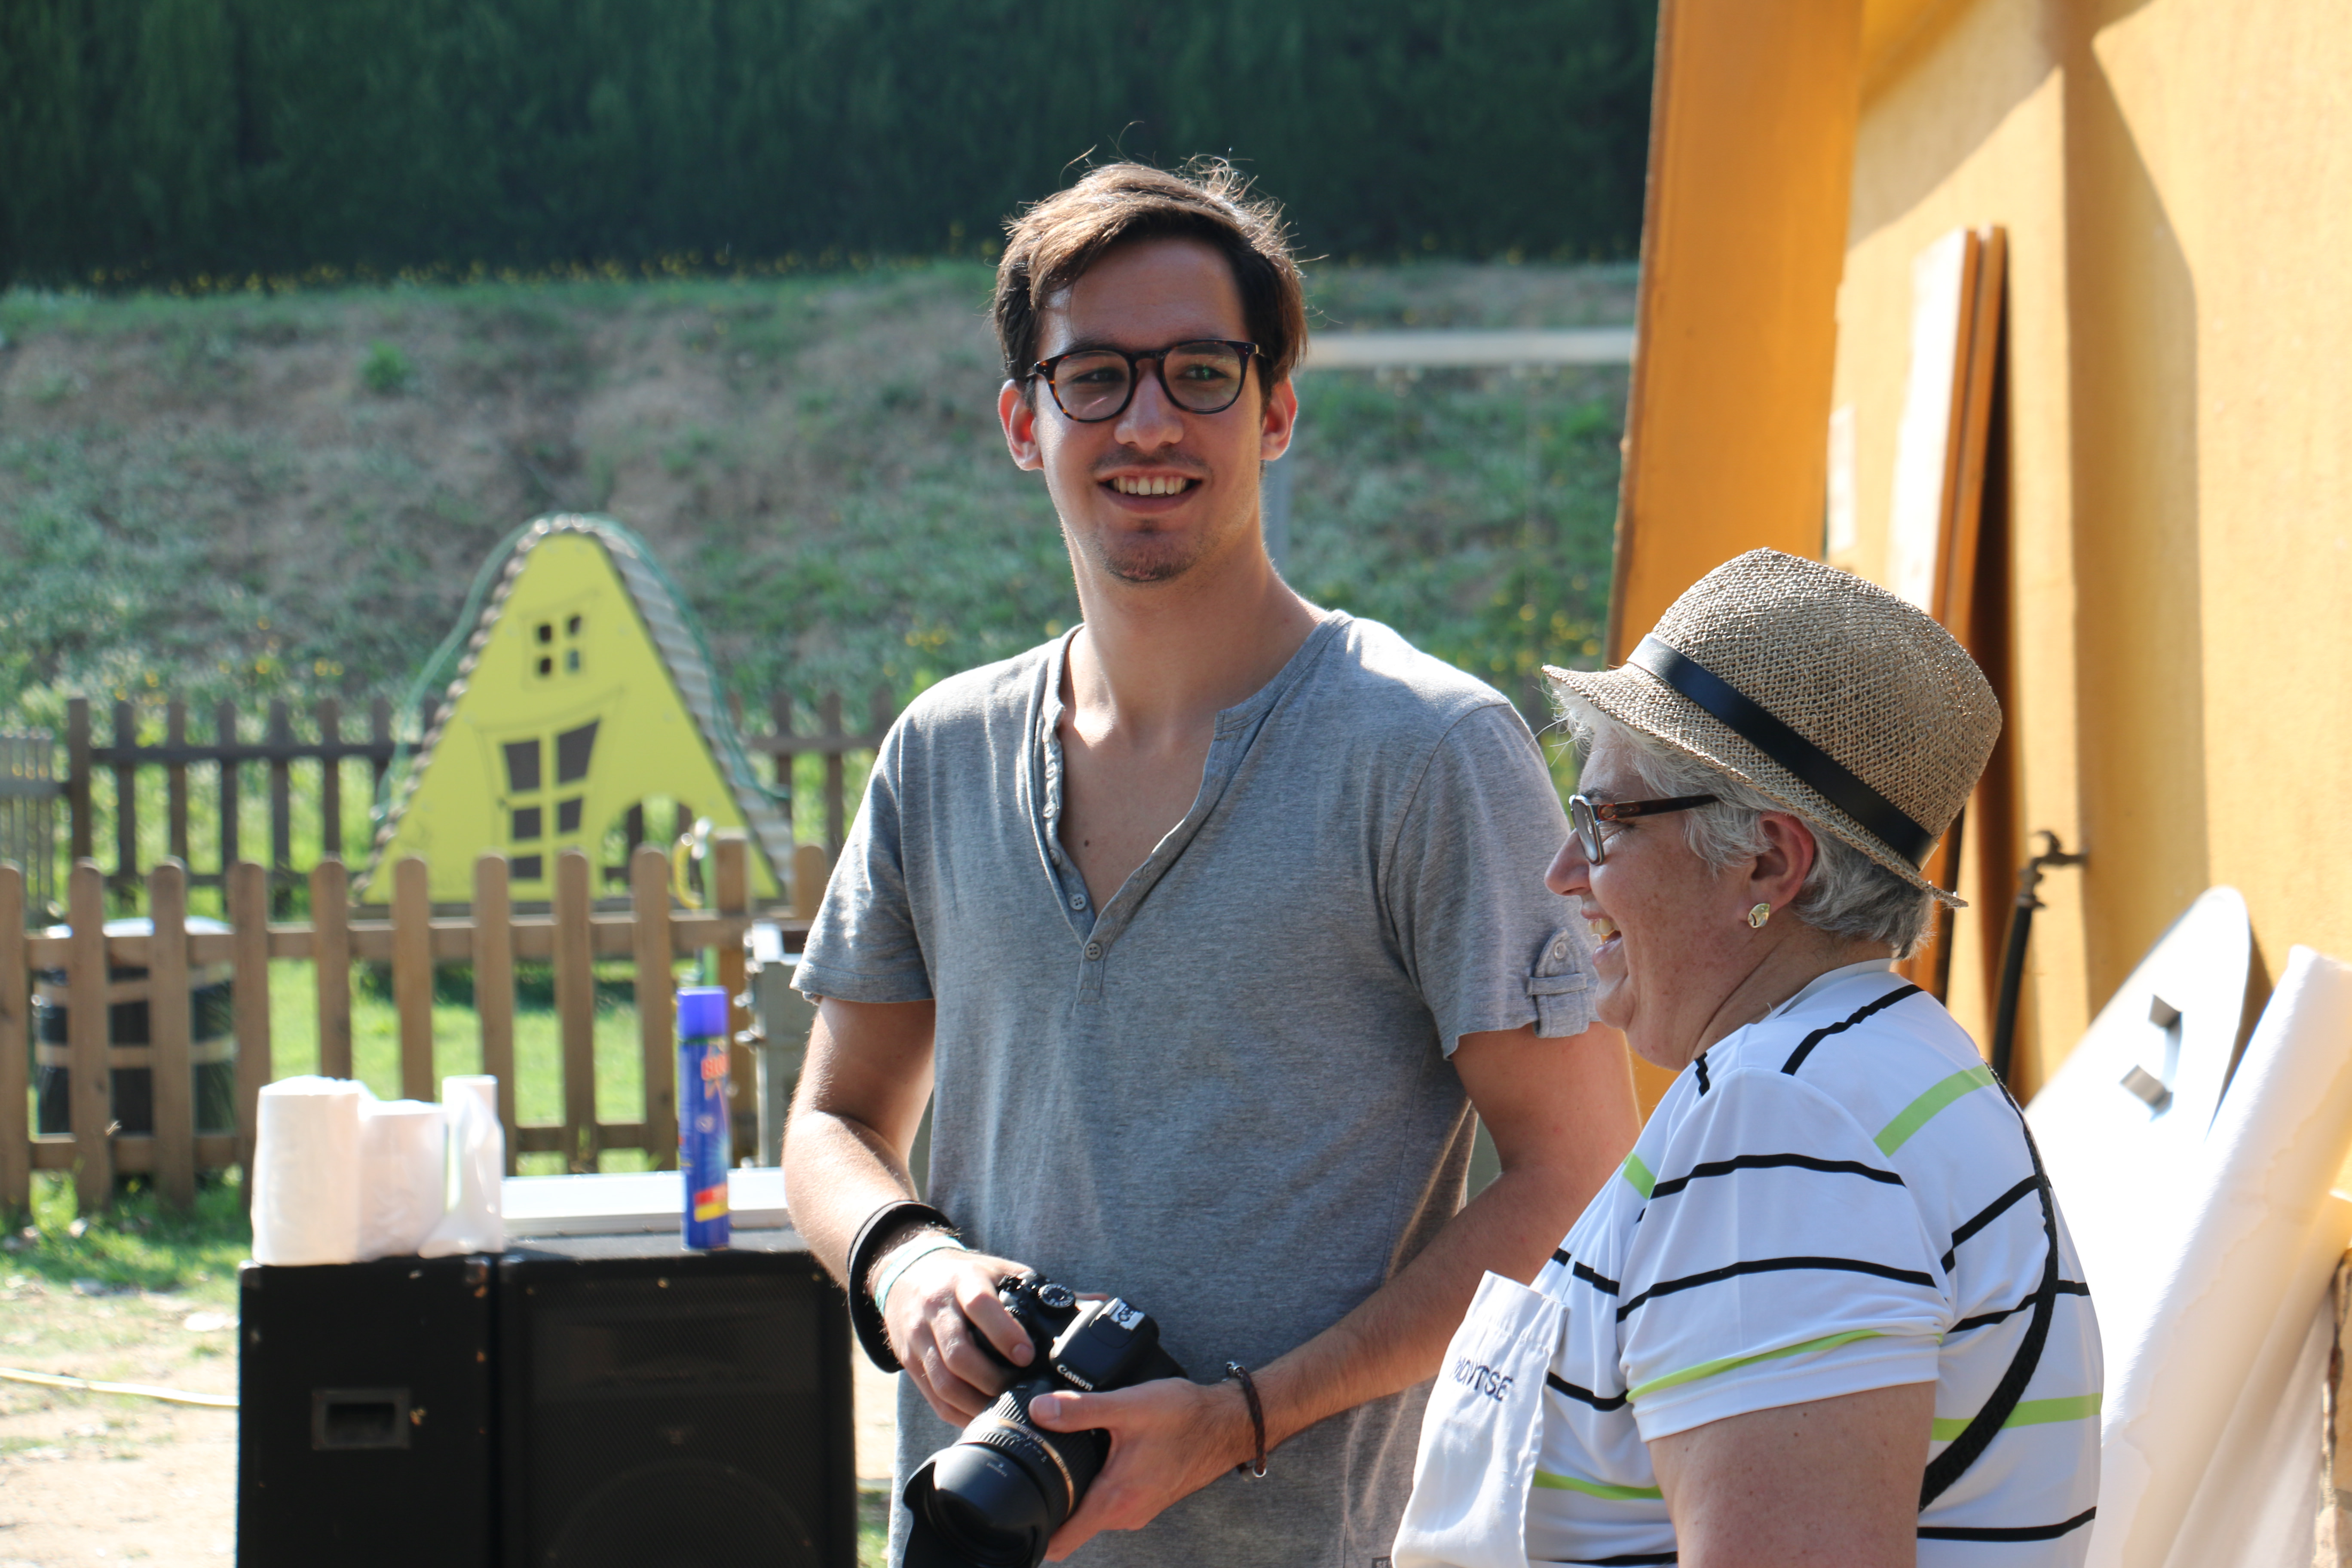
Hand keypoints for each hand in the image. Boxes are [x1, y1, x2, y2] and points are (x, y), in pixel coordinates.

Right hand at [883, 1247, 1039, 1424]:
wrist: (908, 1275)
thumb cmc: (967, 1277)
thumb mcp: (1001, 1272)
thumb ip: (1044, 1292)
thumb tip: (1100, 1302)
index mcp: (964, 1281)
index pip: (980, 1306)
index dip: (1004, 1333)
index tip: (1027, 1356)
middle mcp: (936, 1309)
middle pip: (959, 1354)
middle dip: (993, 1380)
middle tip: (1022, 1392)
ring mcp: (918, 1338)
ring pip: (944, 1382)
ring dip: (976, 1403)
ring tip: (1006, 1411)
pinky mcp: (909, 1362)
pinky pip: (934, 1398)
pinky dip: (959, 1414)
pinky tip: (982, 1418)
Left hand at [1026, 1378, 1254, 1560]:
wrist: (1228, 1423)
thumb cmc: (1185, 1418)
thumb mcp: (1128, 1406)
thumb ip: (1080, 1409)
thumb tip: (1039, 1410)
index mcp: (1114, 1501)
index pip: (1059, 1543)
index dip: (1032, 1534)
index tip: (1013, 1514)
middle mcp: (1125, 1515)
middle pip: (1071, 1527)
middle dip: (1049, 1504)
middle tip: (1031, 1470)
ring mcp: (1138, 1509)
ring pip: (1091, 1513)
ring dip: (1075, 1493)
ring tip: (1061, 1458)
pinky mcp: (1147, 1498)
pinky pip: (1110, 1502)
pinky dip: (1097, 1486)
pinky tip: (1095, 1455)